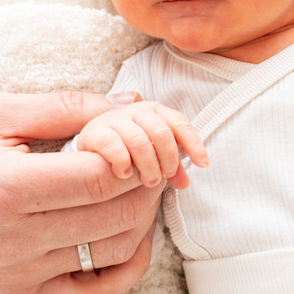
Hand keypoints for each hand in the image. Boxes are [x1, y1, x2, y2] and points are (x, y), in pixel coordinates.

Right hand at [0, 91, 168, 293]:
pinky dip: (126, 267)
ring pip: (114, 252)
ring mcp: (18, 275)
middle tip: (152, 158)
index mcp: (4, 187)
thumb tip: (129, 103)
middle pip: (115, 215)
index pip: (99, 177)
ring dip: (142, 217)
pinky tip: (129, 235)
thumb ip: (66, 106)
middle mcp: (12, 240)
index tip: (142, 138)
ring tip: (139, 187)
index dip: (136, 156)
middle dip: (148, 181)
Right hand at [72, 100, 207, 188]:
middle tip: (165, 178)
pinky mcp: (96, 132)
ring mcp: (115, 119)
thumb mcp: (153, 153)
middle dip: (168, 160)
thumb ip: (170, 165)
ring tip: (149, 182)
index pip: (180, 124)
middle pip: (162, 134)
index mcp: (155, 111)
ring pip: (141, 142)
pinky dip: (123, 163)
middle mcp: (137, 110)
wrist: (91, 143)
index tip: (203, 164)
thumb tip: (185, 183)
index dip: (194, 144)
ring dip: (148, 166)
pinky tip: (125, 174)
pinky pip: (114, 146)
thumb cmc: (128, 148)